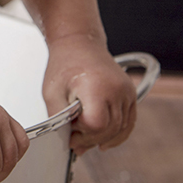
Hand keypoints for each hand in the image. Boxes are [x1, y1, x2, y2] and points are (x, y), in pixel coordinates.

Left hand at [42, 34, 136, 154]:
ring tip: (86, 138)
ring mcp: (126, 92)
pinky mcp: (130, 93)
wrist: (78, 43)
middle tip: (75, 139)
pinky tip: (105, 139)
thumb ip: (58, 116)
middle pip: (110, 130)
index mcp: (96, 87)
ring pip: (121, 129)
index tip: (71, 129)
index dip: (83, 132)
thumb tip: (66, 138)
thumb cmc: (65, 63)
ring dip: (104, 139)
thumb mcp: (52, 91)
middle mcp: (116, 89)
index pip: (96, 124)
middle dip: (91, 139)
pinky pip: (129, 122)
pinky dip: (118, 134)